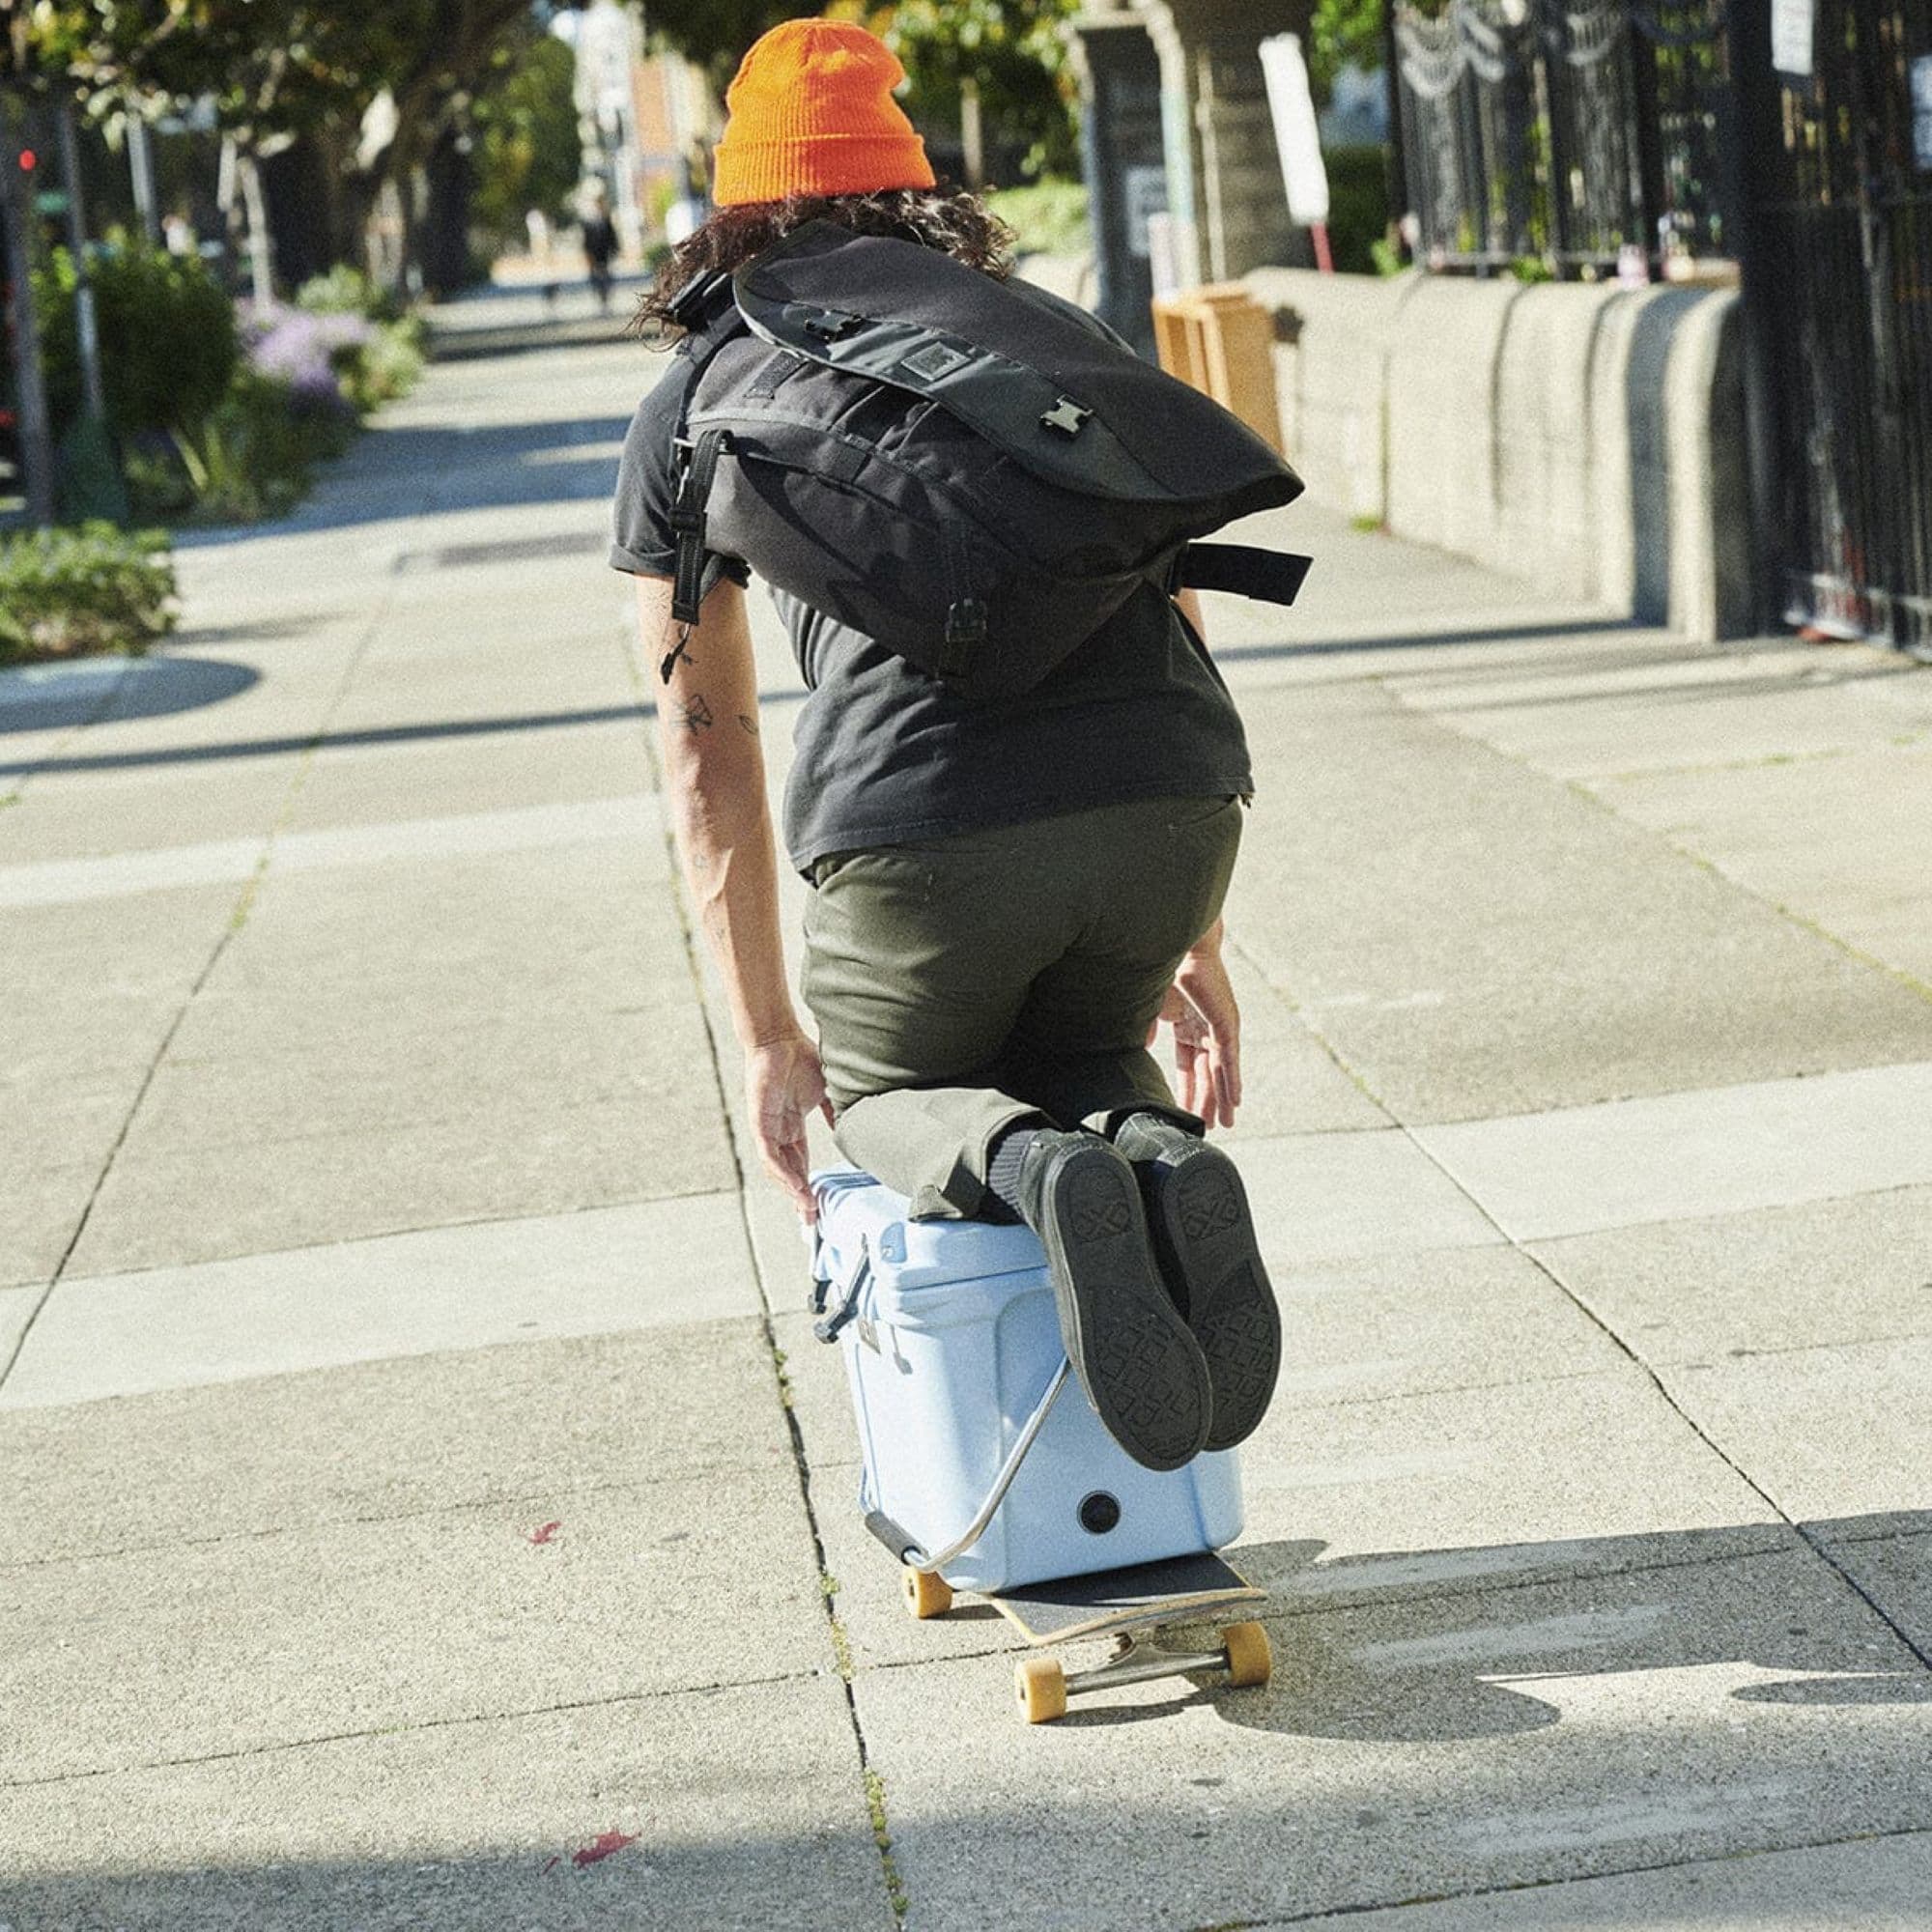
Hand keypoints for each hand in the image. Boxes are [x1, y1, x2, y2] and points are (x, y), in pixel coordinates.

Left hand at [745, 1032, 833, 1221]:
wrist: (781, 1038)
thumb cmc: (802, 1058)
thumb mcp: (827, 1092)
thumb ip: (835, 1113)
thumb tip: (850, 1129)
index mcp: (792, 1125)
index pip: (799, 1162)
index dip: (808, 1184)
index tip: (818, 1205)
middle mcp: (778, 1130)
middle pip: (788, 1171)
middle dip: (800, 1196)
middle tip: (812, 1218)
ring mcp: (767, 1127)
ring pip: (777, 1168)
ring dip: (791, 1188)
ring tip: (806, 1207)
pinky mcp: (760, 1120)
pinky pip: (769, 1153)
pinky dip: (782, 1171)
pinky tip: (794, 1185)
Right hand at [1149, 932, 1241, 1128]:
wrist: (1175, 947)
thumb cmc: (1163, 971)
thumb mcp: (1151, 1007)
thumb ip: (1147, 1028)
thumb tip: (1142, 1048)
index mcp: (1189, 1026)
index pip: (1189, 1066)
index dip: (1187, 1089)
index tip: (1183, 1111)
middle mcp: (1208, 1030)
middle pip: (1208, 1074)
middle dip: (1208, 1101)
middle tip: (1209, 1126)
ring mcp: (1220, 1027)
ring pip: (1221, 1071)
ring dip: (1223, 1098)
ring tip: (1225, 1122)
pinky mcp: (1226, 1023)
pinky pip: (1229, 1058)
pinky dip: (1232, 1080)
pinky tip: (1234, 1100)